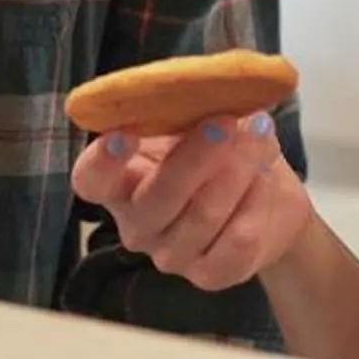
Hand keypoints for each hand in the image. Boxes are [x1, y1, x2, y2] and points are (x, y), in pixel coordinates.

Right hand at [69, 113, 310, 292]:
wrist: (267, 194)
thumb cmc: (221, 149)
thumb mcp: (202, 117)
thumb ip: (191, 106)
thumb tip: (209, 84)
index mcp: (120, 182)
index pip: (91, 180)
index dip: (101, 162)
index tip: (122, 135)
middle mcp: (137, 223)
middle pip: (154, 200)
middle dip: (194, 159)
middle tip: (225, 123)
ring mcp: (170, 254)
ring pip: (201, 218)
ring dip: (235, 173)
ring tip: (257, 138)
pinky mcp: (209, 274)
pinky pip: (234, 246)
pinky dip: (255, 206)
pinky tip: (265, 179)